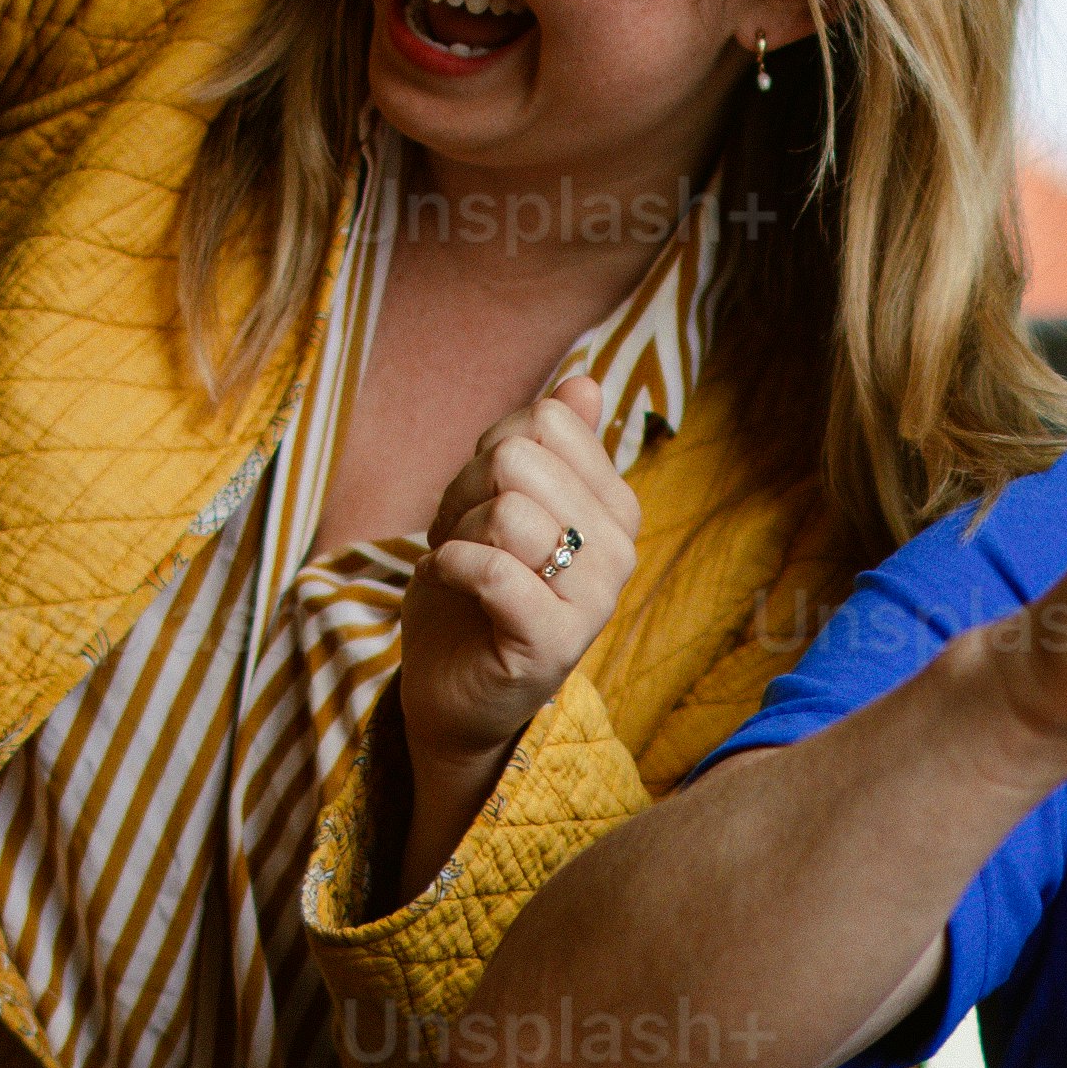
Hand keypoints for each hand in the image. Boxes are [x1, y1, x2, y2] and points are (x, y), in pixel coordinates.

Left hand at [397, 363, 642, 787]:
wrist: (451, 685)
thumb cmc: (473, 589)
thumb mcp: (499, 498)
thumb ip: (544, 442)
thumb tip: (584, 383)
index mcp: (615, 506)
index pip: (546, 420)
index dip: (490, 450)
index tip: (478, 499)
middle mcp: (619, 550)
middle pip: (521, 458)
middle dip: (466, 491)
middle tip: (460, 536)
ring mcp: (595, 600)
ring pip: (508, 511)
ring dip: (456, 533)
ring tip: (457, 563)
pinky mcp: (556, 644)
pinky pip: (494, 571)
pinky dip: (449, 567)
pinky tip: (447, 582)